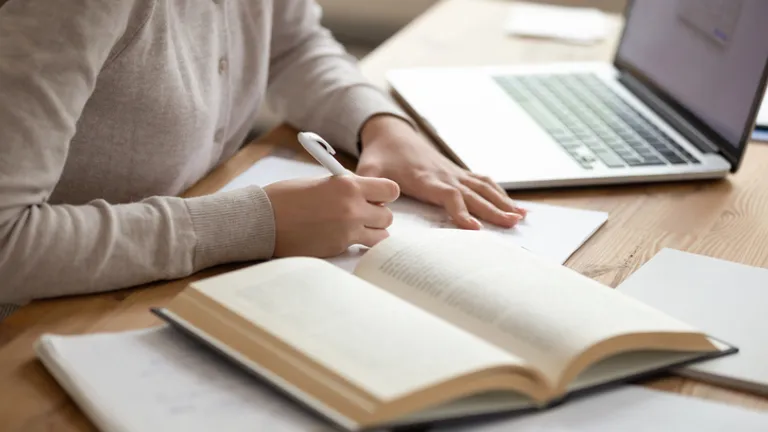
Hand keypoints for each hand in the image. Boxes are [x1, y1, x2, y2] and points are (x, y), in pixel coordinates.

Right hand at [264, 174, 399, 256]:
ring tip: (356, 228)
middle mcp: (353, 208)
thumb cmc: (286, 197)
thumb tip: (364, 194)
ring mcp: (347, 231)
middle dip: (378, 215)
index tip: (376, 196)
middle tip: (363, 214)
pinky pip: (361, 247)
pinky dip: (357, 244)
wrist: (263, 220)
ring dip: (372, 232)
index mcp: (348, 185)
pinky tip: (342, 237)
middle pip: (388, 215)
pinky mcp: (338, 248)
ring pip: (382, 236)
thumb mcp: (321, 183)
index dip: (385, 194)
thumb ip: (345, 187)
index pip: (390, 190)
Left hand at [356, 115, 526, 229]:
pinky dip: (500, 193)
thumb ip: (370, 188)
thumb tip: (374, 208)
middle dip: (493, 209)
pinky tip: (513, 206)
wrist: (391, 133)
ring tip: (520, 217)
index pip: (448, 195)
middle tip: (511, 224)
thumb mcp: (368, 171)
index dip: (461, 211)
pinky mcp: (457, 172)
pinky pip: (483, 181)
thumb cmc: (380, 156)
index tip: (473, 228)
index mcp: (425, 178)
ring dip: (502, 202)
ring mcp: (453, 172)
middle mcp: (444, 175)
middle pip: (473, 194)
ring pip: (483, 187)